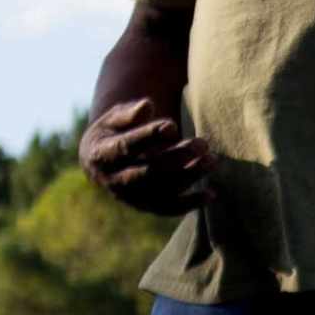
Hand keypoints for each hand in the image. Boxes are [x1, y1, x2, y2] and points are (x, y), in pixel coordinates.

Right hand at [81, 97, 212, 213]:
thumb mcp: (115, 117)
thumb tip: (147, 106)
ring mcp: (129, 196)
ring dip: (189, 177)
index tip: (172, 125)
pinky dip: (190, 203)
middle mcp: (113, 180)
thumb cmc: (116, 130)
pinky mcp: (144, 206)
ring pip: (161, 190)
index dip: (148, 136)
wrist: (105, 159)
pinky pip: (168, 208)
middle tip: (202, 143)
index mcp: (101, 154)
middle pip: (148, 171)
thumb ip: (130, 113)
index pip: (126, 147)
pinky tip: (211, 194)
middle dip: (177, 157)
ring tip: (212, 160)